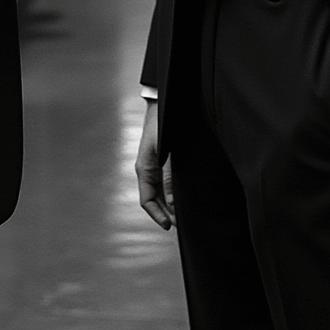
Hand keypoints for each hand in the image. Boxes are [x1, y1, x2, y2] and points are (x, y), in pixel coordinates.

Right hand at [135, 99, 174, 230]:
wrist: (164, 104)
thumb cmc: (162, 125)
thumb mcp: (165, 152)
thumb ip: (169, 176)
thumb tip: (173, 201)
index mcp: (144, 170)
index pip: (147, 201)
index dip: (157, 215)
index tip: (170, 226)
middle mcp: (148, 171)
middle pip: (155, 200)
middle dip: (167, 213)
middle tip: (183, 224)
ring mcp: (155, 166)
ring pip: (161, 193)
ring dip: (171, 205)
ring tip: (185, 214)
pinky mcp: (164, 161)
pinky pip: (167, 183)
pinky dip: (174, 192)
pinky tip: (185, 196)